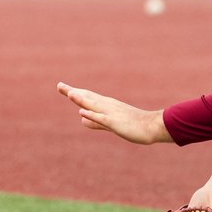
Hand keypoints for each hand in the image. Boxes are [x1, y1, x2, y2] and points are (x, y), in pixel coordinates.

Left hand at [57, 82, 171, 144]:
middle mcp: (107, 106)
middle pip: (87, 97)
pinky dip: (92, 115)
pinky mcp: (116, 123)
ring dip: (81, 99)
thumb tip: (81, 118)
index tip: (61, 87)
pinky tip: (82, 112)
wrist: (153, 126)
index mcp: (106, 106)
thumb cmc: (133, 125)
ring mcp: (112, 114)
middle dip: (73, 92)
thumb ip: (96, 122)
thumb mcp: (111, 123)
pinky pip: (102, 119)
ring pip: (94, 105)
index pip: (87, 97)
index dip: (74, 93)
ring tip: (69, 93)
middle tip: (59, 85)